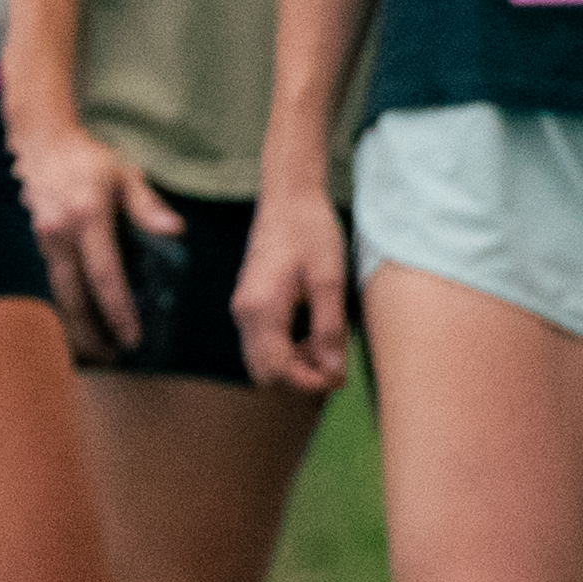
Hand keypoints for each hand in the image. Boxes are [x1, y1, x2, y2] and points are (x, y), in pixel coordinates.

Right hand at [24, 124, 174, 349]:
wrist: (40, 143)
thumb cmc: (90, 160)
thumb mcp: (126, 176)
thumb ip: (148, 207)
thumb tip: (176, 231)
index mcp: (87, 216)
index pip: (105, 276)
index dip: (119, 311)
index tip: (133, 337)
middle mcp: (58, 233)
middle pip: (74, 297)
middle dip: (93, 333)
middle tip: (114, 359)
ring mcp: (40, 240)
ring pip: (57, 296)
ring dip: (76, 326)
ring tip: (98, 351)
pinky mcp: (33, 244)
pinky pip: (50, 284)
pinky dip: (65, 308)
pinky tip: (80, 324)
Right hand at [229, 180, 359, 395]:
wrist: (289, 198)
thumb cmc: (311, 232)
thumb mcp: (329, 281)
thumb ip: (329, 329)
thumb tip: (332, 372)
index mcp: (261, 309)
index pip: (277, 369)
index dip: (308, 383)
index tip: (338, 380)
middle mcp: (244, 313)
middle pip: (264, 371)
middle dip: (299, 377)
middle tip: (335, 365)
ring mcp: (243, 308)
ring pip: (262, 359)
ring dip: (294, 364)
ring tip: (329, 347)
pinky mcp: (249, 303)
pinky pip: (263, 342)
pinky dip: (287, 349)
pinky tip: (314, 334)